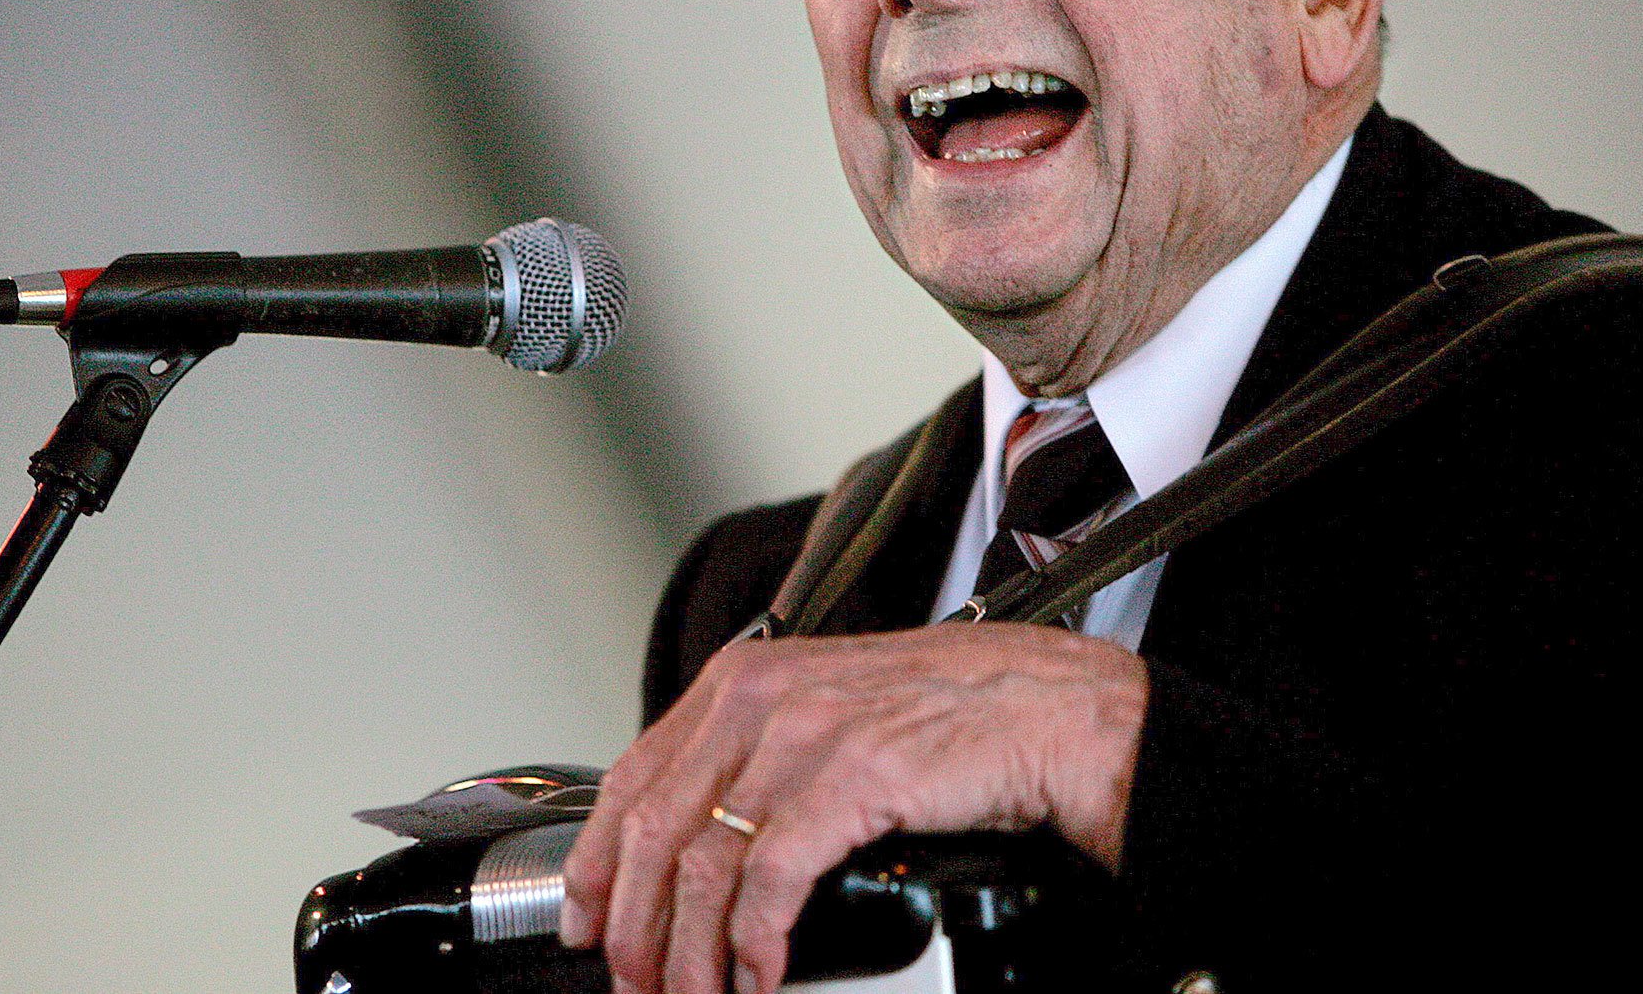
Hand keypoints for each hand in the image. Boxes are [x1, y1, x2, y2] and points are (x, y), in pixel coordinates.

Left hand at [558, 622, 1147, 993]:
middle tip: (640, 987)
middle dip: (636, 928)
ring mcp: (805, 734)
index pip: (633, 776)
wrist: (1056, 709)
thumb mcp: (832, 712)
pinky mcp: (852, 776)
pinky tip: (759, 976)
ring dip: (689, 953)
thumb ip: (760, 756)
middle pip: (655, 830)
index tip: (586, 923)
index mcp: (745, 680)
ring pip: (702, 863)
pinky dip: (753, 944)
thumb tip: (699, 839)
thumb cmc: (957, 715)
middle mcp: (762, 697)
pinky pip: (770, 879)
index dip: (597, 863)